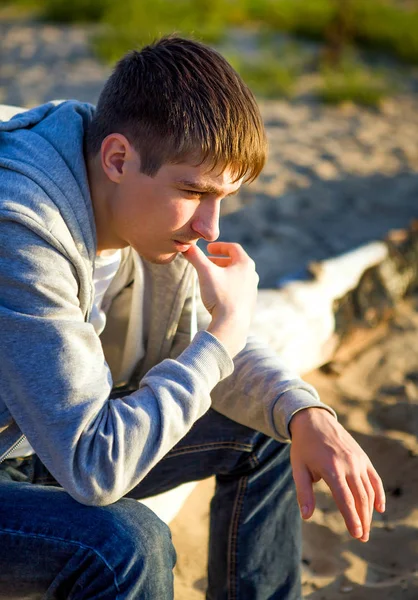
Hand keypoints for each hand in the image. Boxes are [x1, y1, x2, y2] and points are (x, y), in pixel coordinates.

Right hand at [183, 242, 257, 356]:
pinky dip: (227, 286)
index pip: (233, 248)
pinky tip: (217, 293)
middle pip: (235, 262)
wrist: (232, 325)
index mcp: (245, 264)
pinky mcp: (248, 303)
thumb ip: (196, 257)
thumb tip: (186, 247)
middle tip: (207, 262)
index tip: (208, 249)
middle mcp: (252, 275)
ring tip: (210, 277)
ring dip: (223, 273)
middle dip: (219, 261)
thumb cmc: (220, 296)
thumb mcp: (205, 272)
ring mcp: (252, 290)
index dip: (219, 246)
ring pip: (236, 276)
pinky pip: (237, 289)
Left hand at [289, 407, 384, 541]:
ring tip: (366, 528)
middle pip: (360, 497)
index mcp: (331, 468)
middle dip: (363, 520)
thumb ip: (304, 493)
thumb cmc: (304, 446)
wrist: (314, 420)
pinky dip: (378, 493)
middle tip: (362, 537)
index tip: (357, 534)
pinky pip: (374, 478)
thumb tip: (306, 516)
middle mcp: (348, 464)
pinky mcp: (362, 457)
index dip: (352, 518)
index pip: (345, 499)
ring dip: (369, 511)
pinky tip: (379, 508)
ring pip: (368, 490)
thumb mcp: (298, 468)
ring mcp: (357, 460)